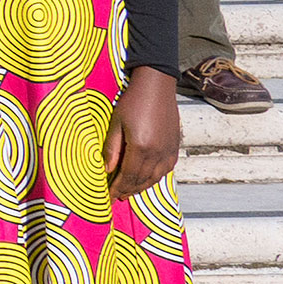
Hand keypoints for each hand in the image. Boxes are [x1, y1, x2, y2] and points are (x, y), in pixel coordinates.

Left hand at [108, 66, 181, 198]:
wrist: (157, 86)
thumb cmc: (132, 101)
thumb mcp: (115, 123)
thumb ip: (112, 148)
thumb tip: (107, 170)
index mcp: (141, 147)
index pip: (128, 176)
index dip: (118, 188)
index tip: (108, 197)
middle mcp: (158, 152)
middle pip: (141, 180)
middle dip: (128, 190)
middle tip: (117, 197)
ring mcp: (169, 150)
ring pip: (155, 177)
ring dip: (141, 187)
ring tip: (129, 191)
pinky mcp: (175, 147)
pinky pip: (166, 170)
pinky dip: (154, 178)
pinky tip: (146, 179)